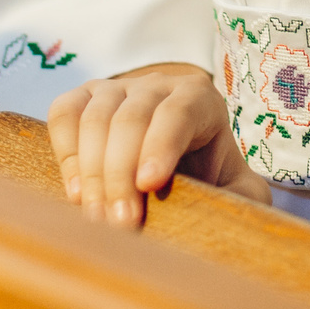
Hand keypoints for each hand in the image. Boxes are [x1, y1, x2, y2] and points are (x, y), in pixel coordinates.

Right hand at [46, 61, 268, 226]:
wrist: (175, 162)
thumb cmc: (208, 178)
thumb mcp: (237, 189)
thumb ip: (245, 199)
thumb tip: (235, 211)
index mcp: (200, 98)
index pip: (179, 113)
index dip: (161, 146)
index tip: (149, 185)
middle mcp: (157, 85)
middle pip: (132, 119)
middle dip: (122, 174)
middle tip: (122, 223)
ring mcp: (116, 88)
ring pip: (95, 118)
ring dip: (93, 172)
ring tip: (98, 218)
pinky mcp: (82, 99)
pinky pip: (64, 112)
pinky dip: (66, 151)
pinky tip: (76, 192)